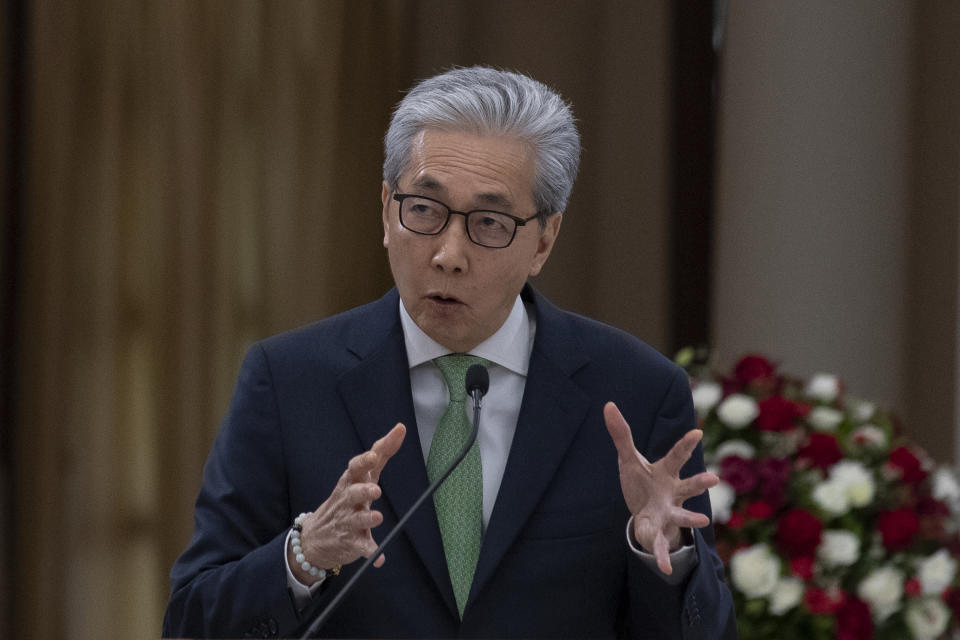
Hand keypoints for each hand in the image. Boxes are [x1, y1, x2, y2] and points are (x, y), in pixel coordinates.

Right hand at [290, 423, 405, 583]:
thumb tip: (401, 428)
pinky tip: (380, 558)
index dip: (363, 462)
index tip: (373, 455)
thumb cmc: (346, 499)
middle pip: (353, 493)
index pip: (354, 469)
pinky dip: (371, 553)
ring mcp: (347, 522)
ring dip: (367, 519)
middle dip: (362, 491)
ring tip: (377, 518)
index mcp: (350, 482)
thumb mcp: (360, 476)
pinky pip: (361, 548)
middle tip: (375, 490)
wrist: (314, 538)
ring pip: (357, 520)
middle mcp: (347, 501)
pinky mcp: (351, 543)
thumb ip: (381, 453)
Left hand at [603, 402, 717, 574]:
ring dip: (691, 517)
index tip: (697, 432)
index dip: (686, 444)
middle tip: (714, 479)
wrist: (646, 513)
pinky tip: (664, 569)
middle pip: (688, 486)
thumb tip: (608, 405)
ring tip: (703, 520)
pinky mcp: (659, 531)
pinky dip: (663, 555)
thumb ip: (621, 433)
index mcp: (665, 472)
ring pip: (682, 514)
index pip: (676, 456)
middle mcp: (672, 492)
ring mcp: (668, 512)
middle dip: (699, 483)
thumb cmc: (641, 481)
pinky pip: (661, 544)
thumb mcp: (628, 458)